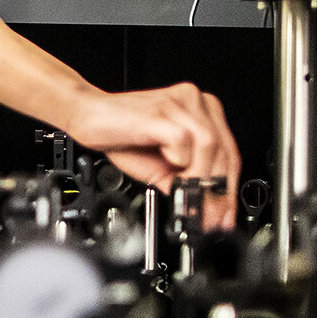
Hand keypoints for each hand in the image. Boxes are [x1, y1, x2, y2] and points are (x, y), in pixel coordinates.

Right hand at [62, 84, 240, 231]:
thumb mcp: (161, 168)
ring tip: (184, 192)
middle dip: (217, 190)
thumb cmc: (121, 136)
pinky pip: (183, 140)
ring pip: (209, 145)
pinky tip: (167, 165)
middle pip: (224, 150)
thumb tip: (205, 210)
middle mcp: (195, 102)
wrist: (87, 117)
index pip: (229, 152)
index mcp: (201, 111)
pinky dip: (179, 160)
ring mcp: (179, 104)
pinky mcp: (162, 112)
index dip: (229, 188)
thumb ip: (186, 183)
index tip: (224, 214)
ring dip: (198, 177)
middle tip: (207, 215)